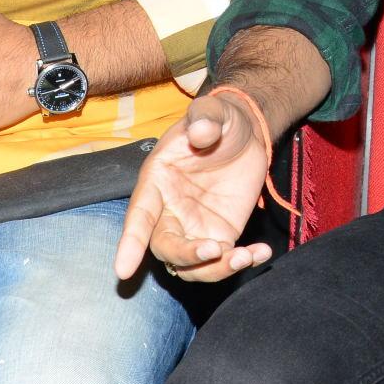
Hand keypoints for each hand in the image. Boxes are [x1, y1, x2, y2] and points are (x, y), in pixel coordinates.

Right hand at [114, 91, 275, 281]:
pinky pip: (221, 262)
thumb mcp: (213, 112)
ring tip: (245, 256)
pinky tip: (260, 253)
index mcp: (157, 182)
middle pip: (165, 248)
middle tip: (216, 248)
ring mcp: (193, 228)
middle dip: (186, 255)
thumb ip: (204, 118)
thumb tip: (201, 132)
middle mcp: (169, 211)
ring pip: (191, 266)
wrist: (246, 133)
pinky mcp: (220, 235)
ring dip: (215, 269)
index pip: (139, 216)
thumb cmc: (220, 122)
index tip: (123, 270)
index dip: (130, 242)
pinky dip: (239, 264)